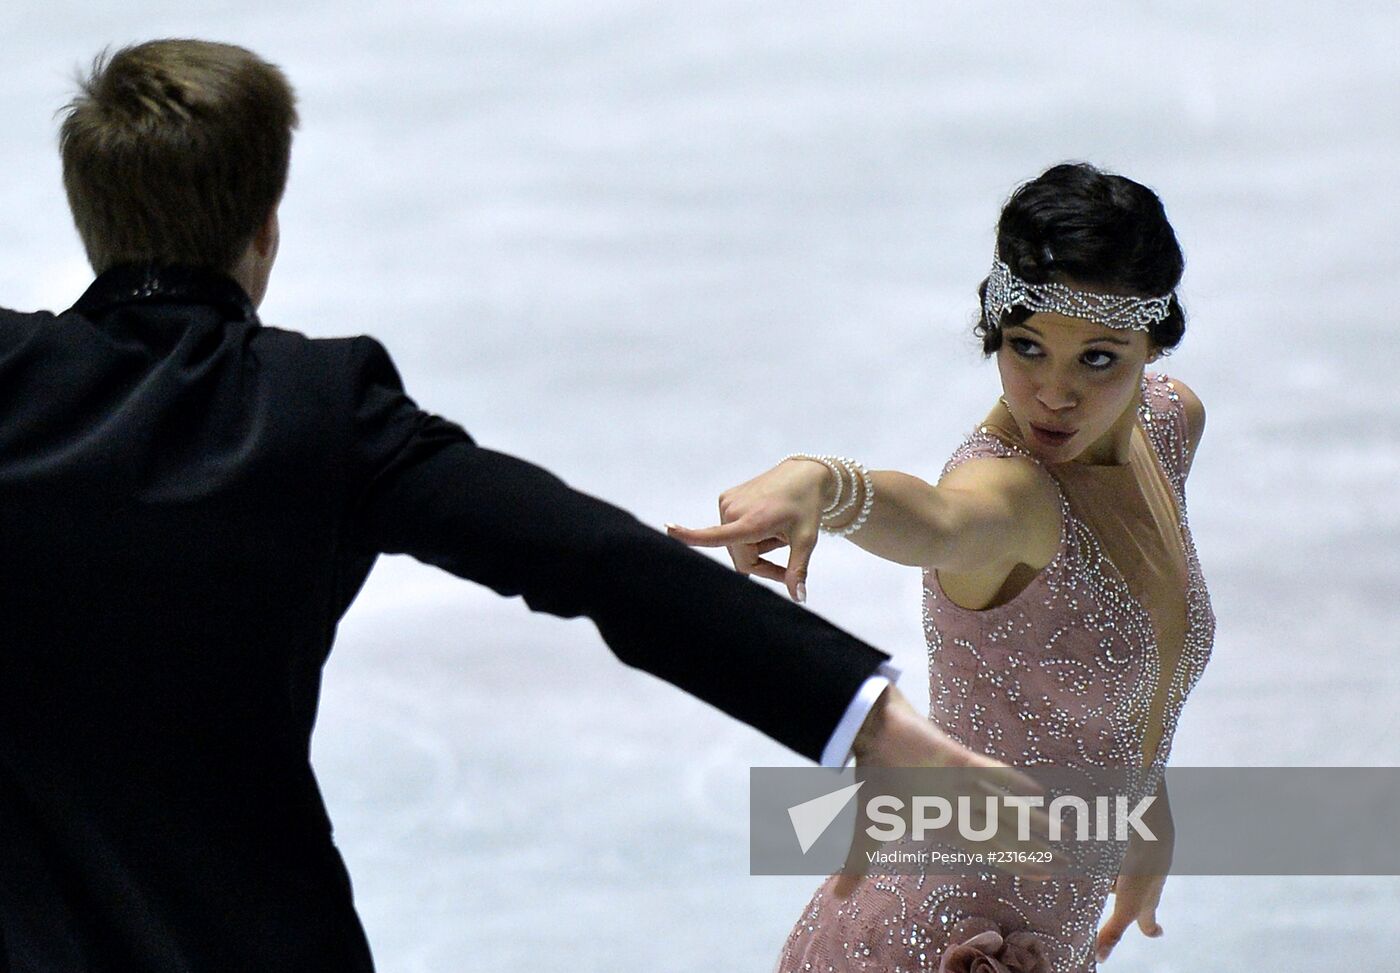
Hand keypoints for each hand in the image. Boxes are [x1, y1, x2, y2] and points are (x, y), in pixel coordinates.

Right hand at [667, 458, 831, 601]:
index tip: (666, 530)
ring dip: (755, 545)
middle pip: (739, 557)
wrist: (804, 475)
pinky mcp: (725, 498)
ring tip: (777, 528)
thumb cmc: (807, 507)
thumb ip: (797, 569)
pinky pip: (732, 529)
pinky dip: (748, 532)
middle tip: (787, 548)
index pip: (716, 536)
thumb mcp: (806, 539)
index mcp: (751, 522)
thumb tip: (798, 598)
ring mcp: (727, 503)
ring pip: (735, 544)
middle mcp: (733, 512)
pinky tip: (766, 519)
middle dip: (761, 560)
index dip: (690, 537)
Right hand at [836, 686, 1056, 895]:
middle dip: (1032, 848)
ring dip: (1029, 818)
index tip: (1041, 876)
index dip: (1013, 863)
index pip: (987, 849)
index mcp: (947, 822)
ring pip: (1002, 805)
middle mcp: (961, 805)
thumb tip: (835, 896)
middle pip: (1002, 832)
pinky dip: (1009, 780)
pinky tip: (1035, 790)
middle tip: (1065, 863)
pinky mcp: (958, 759)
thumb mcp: (869, 828)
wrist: (872, 736)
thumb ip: (858, 862)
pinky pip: (989, 771)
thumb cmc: (876, 779)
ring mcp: (962, 783)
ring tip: (1061, 831)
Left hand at [1095, 816, 1172, 961]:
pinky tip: (1093, 837)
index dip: (1151, 928)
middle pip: (1127, 891)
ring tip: (1097, 854)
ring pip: (1118, 868)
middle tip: (1108, 882)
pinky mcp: (1130, 839)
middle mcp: (1145, 879)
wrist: (1150, 825)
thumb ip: (1113, 932)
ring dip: (1106, 864)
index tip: (1157, 933)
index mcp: (1147, 898)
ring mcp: (1139, 858)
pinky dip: (1102, 844)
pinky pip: (1113, 846)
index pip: (1148, 919)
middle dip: (1114, 887)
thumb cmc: (1143, 868)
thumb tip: (1099, 959)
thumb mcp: (1125, 905)